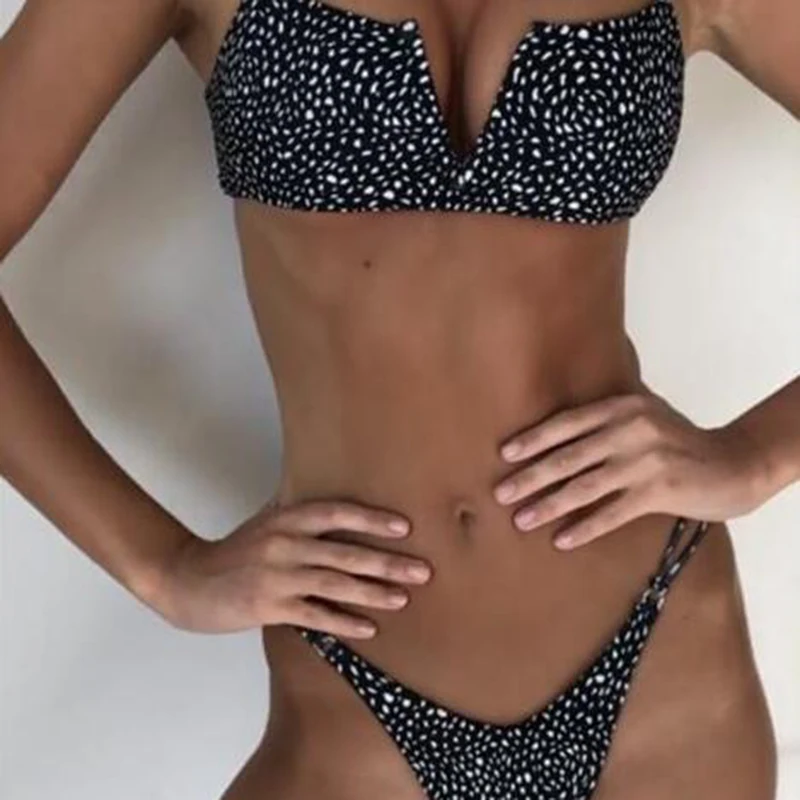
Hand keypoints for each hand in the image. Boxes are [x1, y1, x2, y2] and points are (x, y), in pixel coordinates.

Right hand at [154, 498, 431, 638]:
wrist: (188, 579)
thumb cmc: (235, 550)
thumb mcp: (265, 520)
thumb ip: (298, 510)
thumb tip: (336, 495)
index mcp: (286, 518)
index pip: (336, 513)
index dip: (371, 519)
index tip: (404, 527)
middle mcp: (285, 544)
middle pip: (344, 551)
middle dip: (387, 562)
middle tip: (423, 570)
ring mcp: (277, 576)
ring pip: (335, 584)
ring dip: (372, 592)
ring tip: (403, 598)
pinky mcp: (270, 606)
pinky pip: (314, 615)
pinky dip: (343, 622)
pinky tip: (369, 629)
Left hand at [493, 390, 769, 548]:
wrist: (734, 463)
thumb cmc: (679, 441)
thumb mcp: (645, 414)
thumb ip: (607, 416)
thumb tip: (556, 427)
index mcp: (622, 407)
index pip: (567, 423)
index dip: (534, 440)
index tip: (505, 454)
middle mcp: (630, 429)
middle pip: (568, 457)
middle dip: (530, 477)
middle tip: (500, 494)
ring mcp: (645, 461)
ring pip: (584, 487)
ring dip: (548, 505)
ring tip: (521, 520)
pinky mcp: (660, 491)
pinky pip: (612, 513)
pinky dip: (584, 528)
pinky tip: (561, 540)